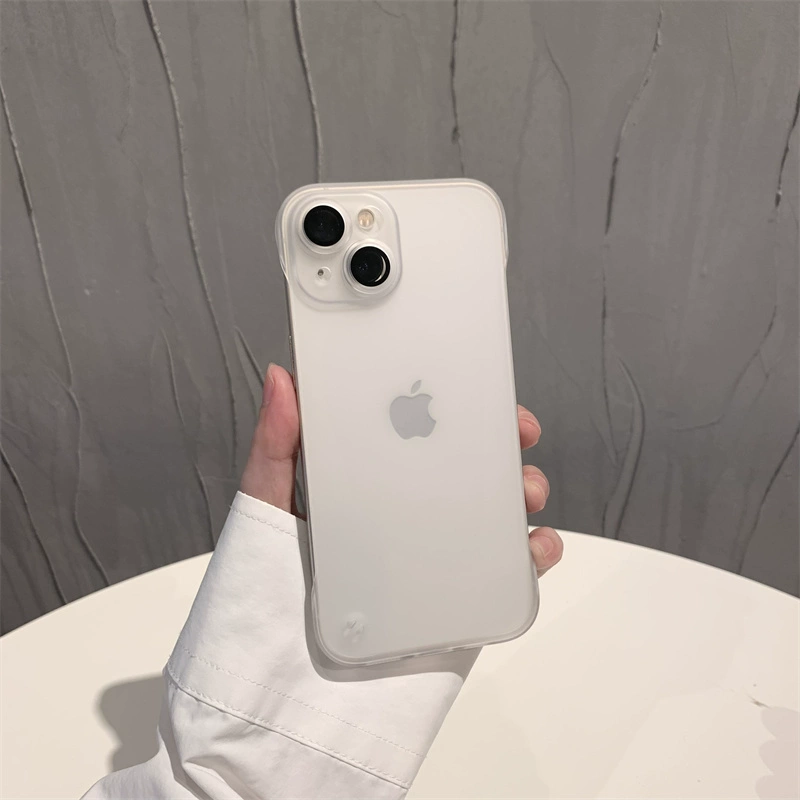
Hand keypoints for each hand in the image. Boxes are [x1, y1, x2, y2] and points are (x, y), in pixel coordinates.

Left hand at [241, 364, 562, 576]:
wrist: (294, 681)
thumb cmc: (270, 586)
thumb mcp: (267, 504)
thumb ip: (275, 447)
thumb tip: (282, 377)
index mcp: (372, 480)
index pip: (420, 431)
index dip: (456, 406)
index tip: (482, 390)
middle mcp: (410, 510)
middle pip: (469, 465)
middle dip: (503, 443)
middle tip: (518, 433)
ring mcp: (437, 552)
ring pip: (495, 510)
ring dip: (524, 489)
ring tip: (526, 491)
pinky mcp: (458, 594)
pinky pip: (508, 569)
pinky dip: (534, 552)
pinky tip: (535, 544)